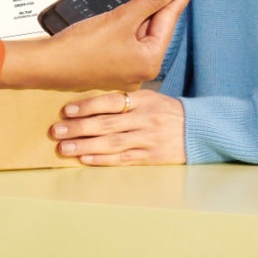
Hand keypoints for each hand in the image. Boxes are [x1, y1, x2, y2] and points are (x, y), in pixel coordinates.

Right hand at [0, 0, 197, 90]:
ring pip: (138, 35)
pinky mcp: (111, 68)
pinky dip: (123, 27)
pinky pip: (125, 42)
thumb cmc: (80, 48)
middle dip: (154, 6)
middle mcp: (141, 71)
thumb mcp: (122, 18)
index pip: (168, 21)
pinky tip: (116, 18)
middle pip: (154, 28)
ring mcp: (125, 71)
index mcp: (150, 62)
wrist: (47, 65)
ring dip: (137, 16)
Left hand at [51, 89, 184, 165]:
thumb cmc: (170, 112)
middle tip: (56, 131)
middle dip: (78, 128)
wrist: (201, 130)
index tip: (66, 110)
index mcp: (144, 100)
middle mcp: (145, 119)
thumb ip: (126, 100)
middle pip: (106, 124)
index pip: (111, 101)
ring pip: (111, 143)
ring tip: (64, 148)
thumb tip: (90, 104)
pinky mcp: (151, 157)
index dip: (87, 105)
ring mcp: (148, 139)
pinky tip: (85, 159)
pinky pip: (123, 159)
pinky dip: (103, 159)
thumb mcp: (152, 98)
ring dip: (84, 146)